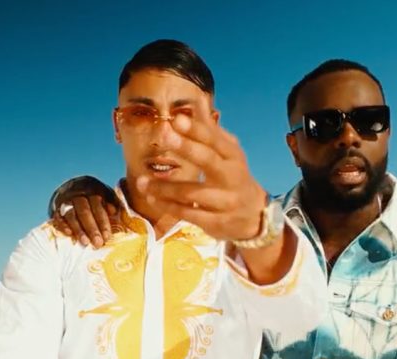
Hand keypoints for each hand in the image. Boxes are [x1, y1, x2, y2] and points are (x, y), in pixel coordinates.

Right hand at [50, 177, 125, 247]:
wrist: (72, 189)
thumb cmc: (95, 199)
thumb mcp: (106, 197)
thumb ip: (112, 204)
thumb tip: (115, 212)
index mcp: (93, 190)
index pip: (98, 206)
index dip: (103, 222)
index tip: (107, 237)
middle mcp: (79, 194)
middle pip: (84, 211)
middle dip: (92, 228)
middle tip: (97, 243)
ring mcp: (66, 200)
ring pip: (71, 214)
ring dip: (78, 229)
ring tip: (85, 243)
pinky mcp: (56, 208)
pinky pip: (58, 216)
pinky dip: (62, 225)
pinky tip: (68, 234)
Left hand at [135, 115, 265, 241]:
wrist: (255, 216)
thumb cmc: (234, 177)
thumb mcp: (228, 153)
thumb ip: (211, 130)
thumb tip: (198, 100)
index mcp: (233, 157)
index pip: (214, 140)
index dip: (196, 129)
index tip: (176, 119)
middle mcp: (231, 177)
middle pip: (208, 160)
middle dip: (185, 147)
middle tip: (162, 135)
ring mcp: (225, 201)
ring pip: (192, 192)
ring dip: (165, 187)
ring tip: (142, 182)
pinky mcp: (216, 222)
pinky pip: (189, 214)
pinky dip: (169, 207)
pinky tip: (152, 199)